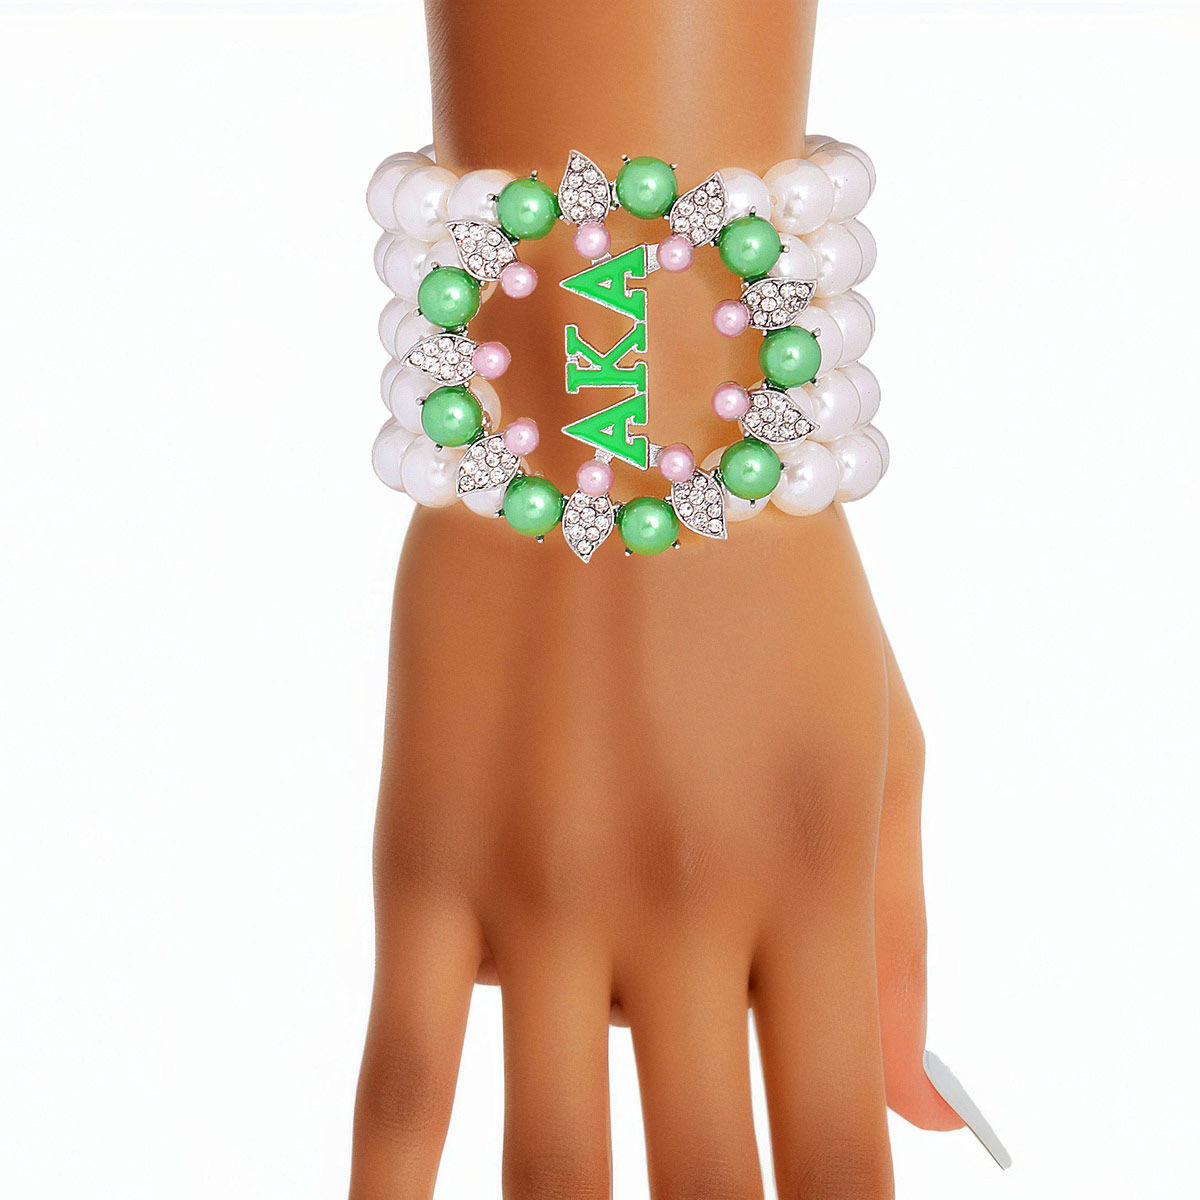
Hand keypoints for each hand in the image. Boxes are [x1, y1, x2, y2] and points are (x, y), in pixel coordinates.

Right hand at [349, 504, 960, 1199]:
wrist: (619, 414)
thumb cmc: (769, 573)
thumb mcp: (878, 736)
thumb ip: (898, 934)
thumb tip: (909, 1128)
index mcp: (817, 878)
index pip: (837, 1164)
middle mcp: (683, 906)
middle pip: (704, 1192)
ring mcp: (541, 887)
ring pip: (548, 1167)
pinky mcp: (421, 852)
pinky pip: (398, 1070)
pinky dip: (395, 1196)